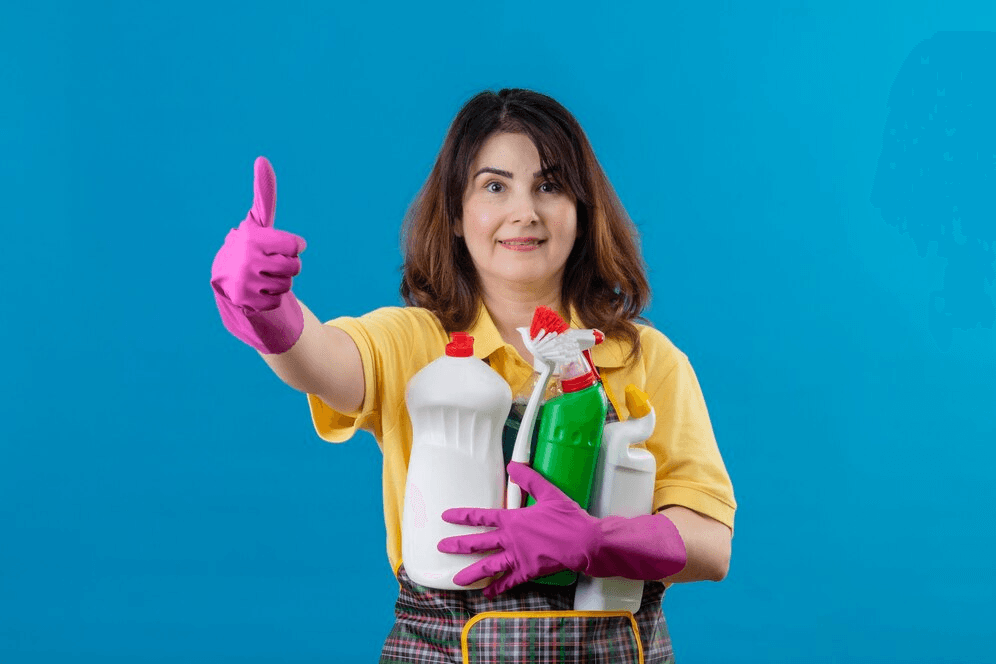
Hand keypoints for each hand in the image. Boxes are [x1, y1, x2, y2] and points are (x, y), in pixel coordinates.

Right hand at [210, 156, 307, 353]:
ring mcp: (245, 282)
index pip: (295, 246)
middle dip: (288, 266)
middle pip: (295, 267)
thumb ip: (264, 194)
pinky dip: (271, 298)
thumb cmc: (250, 246)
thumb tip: (262, 160)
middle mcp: (246, 259)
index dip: (293, 246)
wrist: (226, 278)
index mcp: (252, 237)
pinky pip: (277, 301)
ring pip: (287, 285)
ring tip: (263, 276)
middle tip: (271, 263)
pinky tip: (258, 291)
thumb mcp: (258, 222)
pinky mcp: (246, 303)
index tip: (282, 245)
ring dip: (280, 282)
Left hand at [437, 461, 600, 597]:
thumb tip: (513, 465)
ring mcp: (518, 558)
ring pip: (489, 566)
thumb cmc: (568, 518)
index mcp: (513, 520)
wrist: (584, 542)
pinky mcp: (529, 572)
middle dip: (458, 546)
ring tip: (456, 580)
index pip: (481, 517)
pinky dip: (498, 587)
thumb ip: (529, 478)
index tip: (446, 517)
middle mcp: (511, 540)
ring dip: (472, 573)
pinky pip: (509, 582)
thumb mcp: (548, 492)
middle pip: (478, 543)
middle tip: (441, 548)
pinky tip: (487, 593)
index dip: (462, 516)